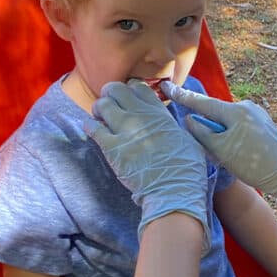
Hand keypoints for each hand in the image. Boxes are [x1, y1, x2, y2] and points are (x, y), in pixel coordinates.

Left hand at [86, 80, 209, 248]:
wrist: (173, 190)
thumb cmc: (186, 167)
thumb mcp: (186, 138)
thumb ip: (172, 125)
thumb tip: (167, 122)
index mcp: (158, 113)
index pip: (138, 86)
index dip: (130, 90)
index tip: (129, 98)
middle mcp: (140, 116)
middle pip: (116, 89)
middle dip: (110, 94)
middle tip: (111, 105)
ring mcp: (125, 130)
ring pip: (102, 104)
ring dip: (99, 109)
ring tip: (100, 118)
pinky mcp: (112, 148)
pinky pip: (93, 128)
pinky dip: (90, 126)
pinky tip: (92, 130)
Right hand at [161, 81, 276, 202]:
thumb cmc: (252, 163)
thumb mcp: (221, 150)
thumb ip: (202, 133)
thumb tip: (190, 119)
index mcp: (234, 111)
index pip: (202, 103)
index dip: (182, 96)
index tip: (166, 86)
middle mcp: (245, 106)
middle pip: (215, 112)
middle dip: (207, 125)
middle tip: (211, 146)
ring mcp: (255, 113)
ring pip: (227, 120)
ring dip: (221, 133)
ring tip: (229, 155)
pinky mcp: (261, 122)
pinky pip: (238, 124)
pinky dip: (231, 134)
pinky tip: (237, 151)